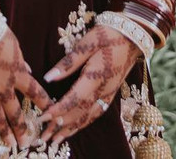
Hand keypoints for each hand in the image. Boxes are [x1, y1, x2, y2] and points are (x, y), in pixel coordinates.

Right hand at [0, 27, 51, 150]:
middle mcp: (5, 87)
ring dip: (3, 132)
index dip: (45, 104)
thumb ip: (20, 61)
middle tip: (26, 144)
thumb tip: (28, 69)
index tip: (52, 115)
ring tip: (8, 144)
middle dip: (22, 129)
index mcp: (19, 73)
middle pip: (15, 113)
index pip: (36, 93)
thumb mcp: (14, 44)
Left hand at [39, 25, 139, 145]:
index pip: (74, 99)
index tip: (43, 118)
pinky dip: (84, 124)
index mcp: (95, 77)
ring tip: (55, 139)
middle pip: (79, 113)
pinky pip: (96, 114)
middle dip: (60, 126)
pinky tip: (75, 128)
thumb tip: (48, 77)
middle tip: (43, 137)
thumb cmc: (107, 35)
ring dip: (71, 129)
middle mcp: (103, 91)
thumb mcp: (87, 43)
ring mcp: (108, 94)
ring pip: (88, 117)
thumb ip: (68, 62)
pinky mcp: (110, 94)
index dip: (58, 110)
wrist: (132, 37)